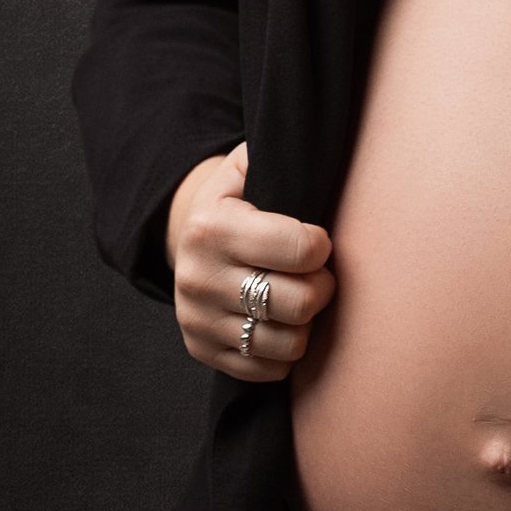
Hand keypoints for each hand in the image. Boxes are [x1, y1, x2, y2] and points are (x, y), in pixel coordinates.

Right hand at [163, 140, 335, 381]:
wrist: (188, 240)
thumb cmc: (238, 200)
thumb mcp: (246, 166)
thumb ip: (278, 152)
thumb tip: (317, 140)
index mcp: (212, 227)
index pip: (300, 248)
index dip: (322, 246)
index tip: (319, 240)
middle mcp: (199, 277)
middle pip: (299, 302)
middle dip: (322, 287)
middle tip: (319, 274)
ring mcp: (198, 320)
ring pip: (288, 343)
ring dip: (306, 323)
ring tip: (300, 298)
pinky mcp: (202, 351)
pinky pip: (268, 370)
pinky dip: (286, 352)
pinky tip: (281, 323)